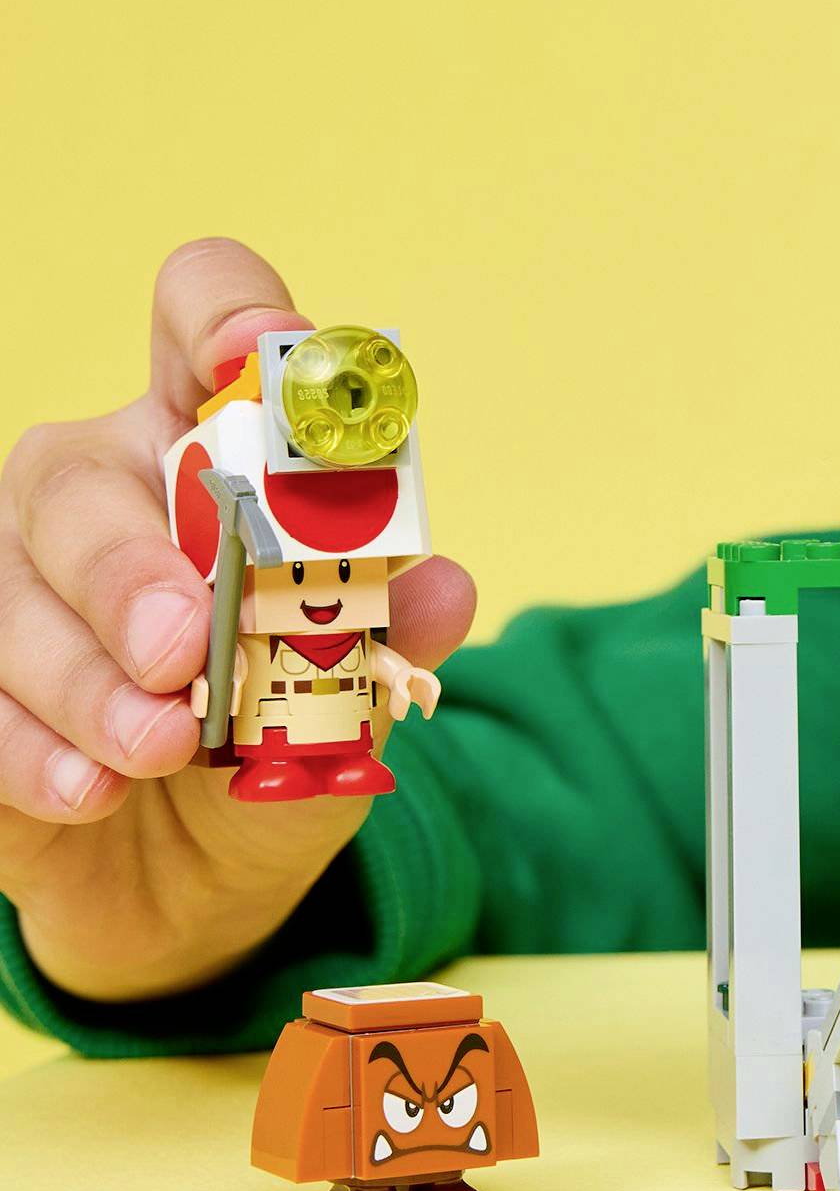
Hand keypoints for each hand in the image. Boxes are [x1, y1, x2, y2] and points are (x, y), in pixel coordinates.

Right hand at [0, 241, 475, 1004]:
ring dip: (88, 677)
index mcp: (211, 448)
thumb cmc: (279, 739)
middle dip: (127, 566)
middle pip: (75, 473)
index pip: (199, 324)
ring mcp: (12, 570)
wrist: (199, 874)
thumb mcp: (357, 695)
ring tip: (158, 749)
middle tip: (183, 650)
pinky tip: (88, 788)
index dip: (222, 316)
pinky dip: (32, 747)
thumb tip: (444, 587)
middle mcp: (101, 485)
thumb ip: (392, 634)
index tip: (248, 359)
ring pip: (11, 583)